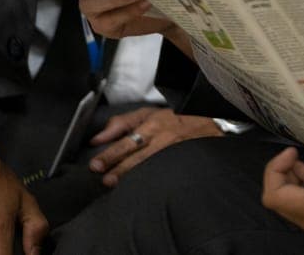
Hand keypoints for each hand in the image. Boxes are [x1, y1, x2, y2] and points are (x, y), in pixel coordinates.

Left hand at [88, 106, 220, 186]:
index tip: (96, 165)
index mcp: (152, 125)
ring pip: (150, 166)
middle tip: (104, 179)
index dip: (111, 154)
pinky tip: (140, 188)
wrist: (207, 123)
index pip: (127, 142)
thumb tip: (97, 139)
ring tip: (117, 185)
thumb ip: (121, 123)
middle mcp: (163, 139)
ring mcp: (173, 152)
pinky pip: (164, 173)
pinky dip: (151, 181)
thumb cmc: (173, 119)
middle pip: (138, 157)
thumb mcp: (147, 114)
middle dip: (119, 169)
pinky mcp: (181, 163)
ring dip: (132, 177)